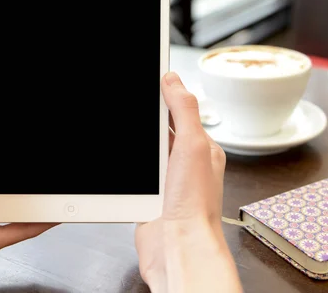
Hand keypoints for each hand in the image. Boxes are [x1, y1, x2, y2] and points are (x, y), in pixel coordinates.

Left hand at [0, 88, 55, 292]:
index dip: (7, 131)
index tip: (26, 114)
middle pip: (8, 170)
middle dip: (29, 160)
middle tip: (53, 148)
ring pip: (19, 197)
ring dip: (39, 189)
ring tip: (61, 176)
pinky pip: (21, 228)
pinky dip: (40, 221)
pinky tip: (56, 211)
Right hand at [135, 72, 242, 292]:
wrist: (178, 248)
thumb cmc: (194, 204)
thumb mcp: (193, 145)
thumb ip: (184, 110)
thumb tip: (173, 79)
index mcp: (203, 149)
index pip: (183, 114)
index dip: (166, 96)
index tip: (150, 79)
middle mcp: (187, 165)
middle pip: (163, 131)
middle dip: (148, 119)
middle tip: (132, 100)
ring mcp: (168, 182)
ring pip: (149, 152)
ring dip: (139, 145)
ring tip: (129, 130)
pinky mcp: (151, 198)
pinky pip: (138, 174)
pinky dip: (130, 168)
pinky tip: (123, 163)